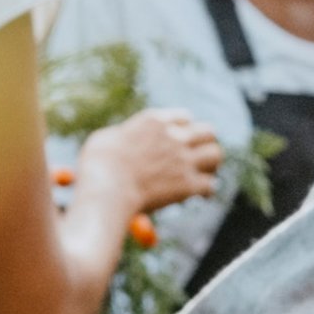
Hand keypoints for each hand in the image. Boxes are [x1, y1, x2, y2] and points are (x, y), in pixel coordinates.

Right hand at [96, 109, 224, 216]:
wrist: (106, 189)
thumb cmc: (97, 165)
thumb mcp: (106, 138)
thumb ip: (124, 135)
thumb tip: (125, 139)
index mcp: (154, 121)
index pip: (184, 117)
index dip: (184, 130)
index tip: (181, 142)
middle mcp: (174, 136)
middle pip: (208, 132)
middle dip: (205, 144)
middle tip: (198, 158)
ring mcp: (183, 160)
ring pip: (216, 154)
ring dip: (211, 165)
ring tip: (203, 175)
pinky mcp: (188, 184)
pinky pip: (210, 185)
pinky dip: (206, 190)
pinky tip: (200, 195)